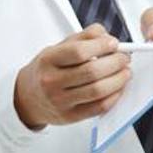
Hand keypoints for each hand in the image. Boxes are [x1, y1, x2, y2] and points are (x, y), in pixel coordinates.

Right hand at [13, 24, 131, 128]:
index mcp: (49, 60)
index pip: (78, 52)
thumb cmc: (46, 69)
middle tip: (125, 57)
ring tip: (125, 72)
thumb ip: (83, 37)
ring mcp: (61, 101)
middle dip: (115, 63)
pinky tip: (118, 88)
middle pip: (91, 72)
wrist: (27, 97)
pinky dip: (114, 97)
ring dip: (118, 80)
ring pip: (97, 91)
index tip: (114, 43)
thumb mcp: (57, 47)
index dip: (101, 46)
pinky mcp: (70, 116)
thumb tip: (107, 36)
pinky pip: (98, 108)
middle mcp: (52, 81)